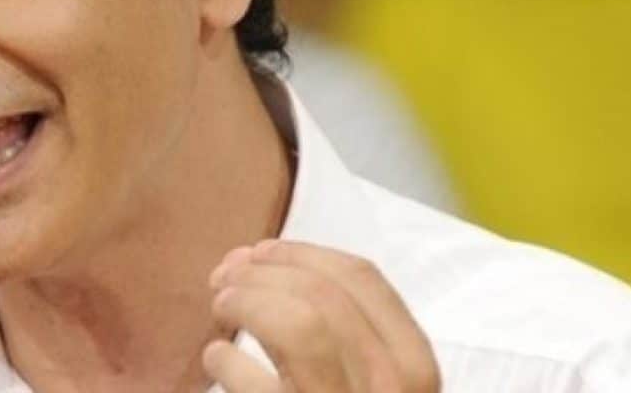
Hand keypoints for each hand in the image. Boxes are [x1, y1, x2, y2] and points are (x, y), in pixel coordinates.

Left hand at [202, 241, 439, 391]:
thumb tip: (249, 258)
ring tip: (219, 311)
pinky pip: (252, 384)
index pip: (363, 279)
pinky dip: (223, 360)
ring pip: (297, 325)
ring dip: (245, 302)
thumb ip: (332, 326)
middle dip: (261, 273)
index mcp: (415, 370)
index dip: (301, 253)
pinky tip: (215, 361)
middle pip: (321, 295)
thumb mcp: (363, 378)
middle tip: (222, 279)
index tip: (259, 251)